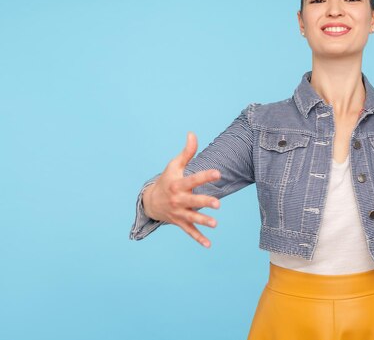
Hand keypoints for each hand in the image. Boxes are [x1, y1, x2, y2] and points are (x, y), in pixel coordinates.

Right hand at [143, 132, 221, 247]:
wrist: (150, 201)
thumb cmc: (168, 180)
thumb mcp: (174, 165)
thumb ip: (187, 152)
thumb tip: (193, 133)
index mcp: (178, 184)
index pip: (193, 179)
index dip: (205, 176)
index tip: (218, 172)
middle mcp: (178, 200)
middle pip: (193, 201)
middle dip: (204, 203)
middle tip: (218, 203)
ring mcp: (179, 213)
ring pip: (192, 218)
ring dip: (203, 221)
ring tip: (215, 223)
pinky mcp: (180, 223)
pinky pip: (189, 231)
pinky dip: (198, 238)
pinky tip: (209, 244)